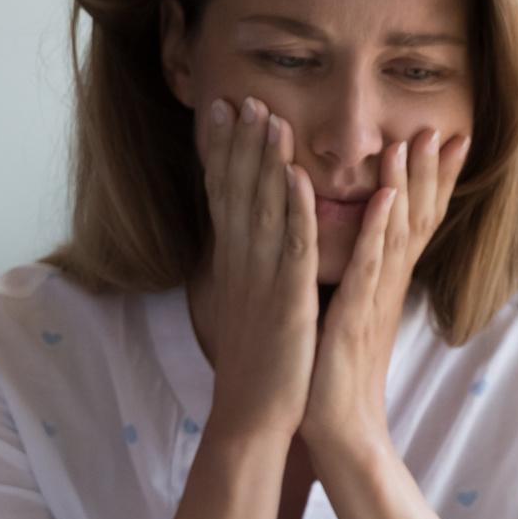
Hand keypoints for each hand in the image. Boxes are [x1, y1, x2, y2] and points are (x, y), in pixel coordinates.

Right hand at [187, 97, 317, 449]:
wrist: (253, 420)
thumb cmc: (257, 369)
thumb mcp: (247, 308)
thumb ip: (247, 270)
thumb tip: (243, 243)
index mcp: (235, 266)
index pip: (224, 198)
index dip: (221, 154)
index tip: (219, 113)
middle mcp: (243, 267)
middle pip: (237, 194)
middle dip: (238, 144)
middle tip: (238, 98)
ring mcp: (264, 282)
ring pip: (263, 211)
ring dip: (264, 163)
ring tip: (266, 117)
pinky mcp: (289, 302)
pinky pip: (293, 250)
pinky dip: (296, 211)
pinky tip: (298, 178)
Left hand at [305, 129, 463, 474]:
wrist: (339, 434)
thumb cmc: (337, 379)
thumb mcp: (351, 320)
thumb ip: (361, 285)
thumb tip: (364, 257)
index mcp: (383, 286)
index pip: (412, 224)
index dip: (430, 183)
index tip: (444, 140)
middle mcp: (387, 288)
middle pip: (416, 221)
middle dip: (430, 173)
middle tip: (445, 127)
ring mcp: (375, 302)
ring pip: (397, 234)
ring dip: (406, 187)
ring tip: (414, 142)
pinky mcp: (355, 319)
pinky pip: (369, 269)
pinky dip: (377, 231)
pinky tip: (384, 200)